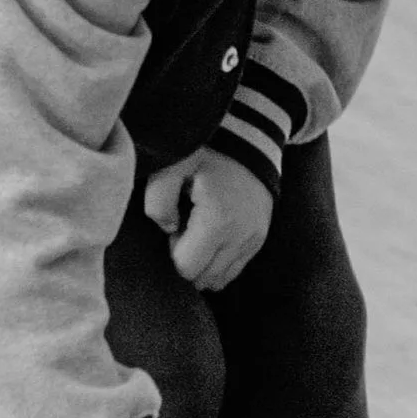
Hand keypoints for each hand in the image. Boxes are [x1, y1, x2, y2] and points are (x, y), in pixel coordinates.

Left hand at [143, 148, 271, 291]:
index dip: (173, 252)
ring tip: (199, 231)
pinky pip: (235, 269)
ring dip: (203, 263)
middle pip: (204, 278)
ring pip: (220, 279)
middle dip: (188, 260)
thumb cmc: (207, 152)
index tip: (175, 226)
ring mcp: (253, 240)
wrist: (248, 138)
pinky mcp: (259, 238)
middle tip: (185, 228)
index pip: (187, 268)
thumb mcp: (173, 167)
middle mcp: (241, 237)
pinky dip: (219, 261)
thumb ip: (157, 201)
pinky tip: (213, 234)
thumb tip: (167, 229)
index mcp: (218, 223)